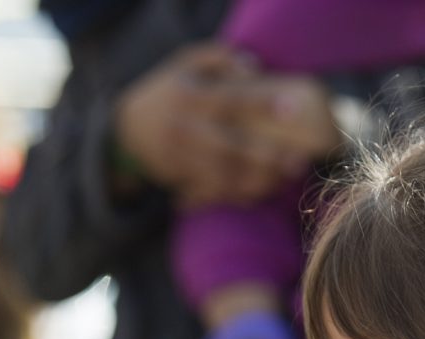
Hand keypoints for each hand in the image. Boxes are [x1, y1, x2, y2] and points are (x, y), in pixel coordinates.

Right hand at [113, 44, 318, 205]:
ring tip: (284, 178)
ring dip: (257, 181)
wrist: (126, 131)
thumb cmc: (167, 92)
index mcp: (189, 96)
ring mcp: (181, 157)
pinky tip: (261, 190)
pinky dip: (239, 194)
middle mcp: (185, 128)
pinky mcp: (180, 178)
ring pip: (225, 176)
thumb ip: (217, 58)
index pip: (231, 100)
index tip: (292, 108)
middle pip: (232, 147)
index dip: (262, 104)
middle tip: (298, 161)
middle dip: (267, 157)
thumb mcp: (184, 64)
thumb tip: (254, 68)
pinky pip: (214, 191)